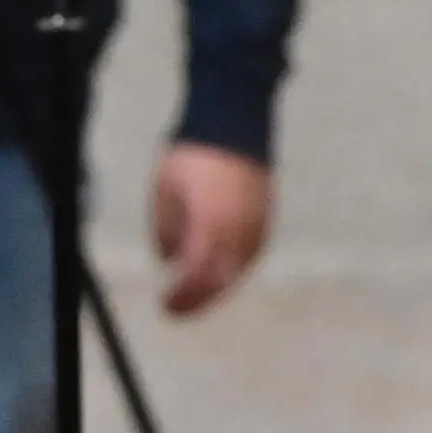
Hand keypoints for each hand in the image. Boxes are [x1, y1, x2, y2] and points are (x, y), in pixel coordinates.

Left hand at [151, 143, 272, 315]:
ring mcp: (257, 224)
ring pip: (238, 270)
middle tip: (177, 309)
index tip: (166, 306)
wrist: (234, 123)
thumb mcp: (165, 191)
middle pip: (220, 280)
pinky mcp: (266, 218)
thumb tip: (171, 260)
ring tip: (193, 294)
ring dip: (215, 286)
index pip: (197, 275)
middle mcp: (238, 229)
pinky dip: (231, 269)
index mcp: (210, 223)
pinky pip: (249, 254)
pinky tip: (216, 272)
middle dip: (198, 299)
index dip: (182, 297)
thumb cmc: (192, 154)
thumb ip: (167, 230)